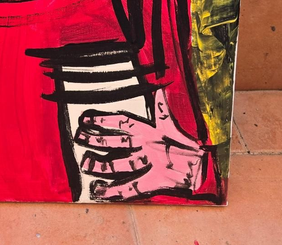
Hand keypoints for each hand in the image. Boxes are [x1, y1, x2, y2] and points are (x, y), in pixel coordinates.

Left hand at [74, 88, 204, 200]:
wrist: (202, 166)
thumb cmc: (183, 143)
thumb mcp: (170, 124)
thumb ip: (162, 108)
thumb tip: (160, 89)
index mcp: (149, 131)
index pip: (121, 122)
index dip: (102, 120)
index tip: (86, 118)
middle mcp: (146, 146)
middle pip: (116, 142)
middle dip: (96, 139)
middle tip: (79, 137)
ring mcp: (150, 164)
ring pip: (120, 164)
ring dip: (101, 165)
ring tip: (85, 164)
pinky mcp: (154, 181)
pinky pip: (131, 187)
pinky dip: (114, 191)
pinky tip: (100, 191)